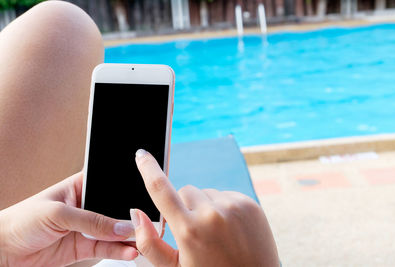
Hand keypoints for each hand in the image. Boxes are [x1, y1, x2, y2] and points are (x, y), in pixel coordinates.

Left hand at [0, 172, 137, 266]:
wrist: (3, 250)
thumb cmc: (21, 220)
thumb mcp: (58, 214)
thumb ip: (92, 220)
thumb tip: (122, 226)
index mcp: (81, 186)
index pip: (110, 185)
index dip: (128, 190)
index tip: (144, 198)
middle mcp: (88, 206)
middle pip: (117, 209)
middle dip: (132, 216)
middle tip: (149, 223)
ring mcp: (88, 228)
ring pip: (116, 231)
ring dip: (130, 236)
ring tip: (144, 239)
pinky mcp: (86, 247)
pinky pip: (108, 248)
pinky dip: (120, 250)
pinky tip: (130, 251)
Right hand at [132, 149, 278, 266]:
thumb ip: (149, 243)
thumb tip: (136, 213)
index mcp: (189, 231)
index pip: (161, 189)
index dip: (148, 169)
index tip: (142, 155)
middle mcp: (212, 214)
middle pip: (185, 191)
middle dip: (183, 207)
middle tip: (194, 233)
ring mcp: (233, 207)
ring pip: (206, 193)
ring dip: (204, 208)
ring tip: (215, 234)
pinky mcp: (249, 205)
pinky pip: (225, 196)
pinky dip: (222, 208)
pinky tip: (229, 230)